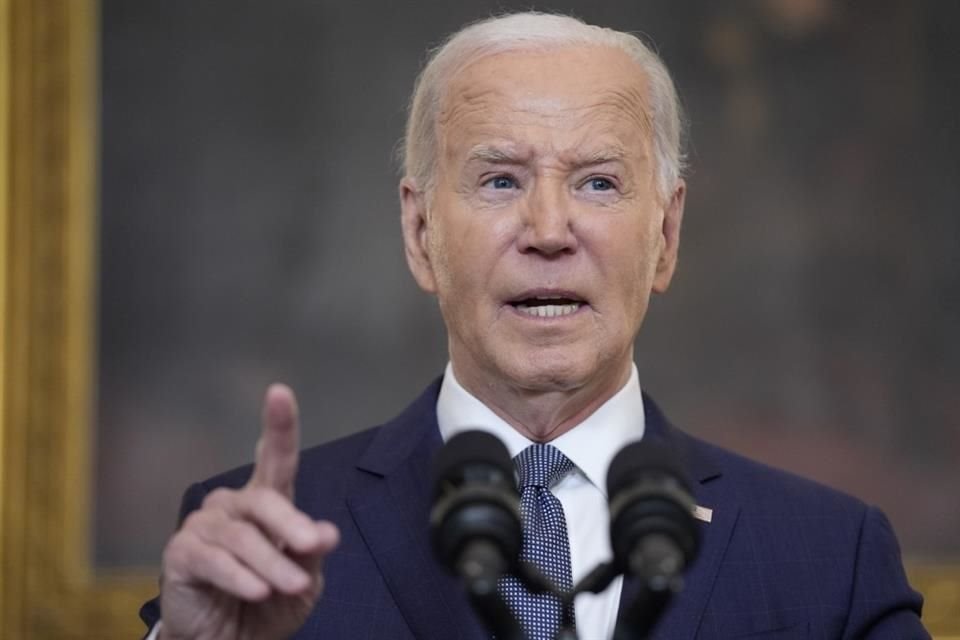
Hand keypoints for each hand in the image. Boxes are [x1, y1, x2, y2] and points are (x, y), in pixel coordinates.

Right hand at [158, 384, 339, 639]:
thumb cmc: (267, 605)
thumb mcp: (301, 583)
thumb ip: (310, 555)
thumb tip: (326, 532)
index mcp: (267, 504)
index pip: (276, 459)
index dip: (278, 425)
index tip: (279, 392)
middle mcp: (234, 506)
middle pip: (266, 500)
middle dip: (291, 525)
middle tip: (312, 546)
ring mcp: (204, 526)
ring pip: (244, 537)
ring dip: (271, 563)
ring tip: (288, 586)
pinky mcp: (181, 554)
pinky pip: (214, 560)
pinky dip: (240, 576)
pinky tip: (256, 590)